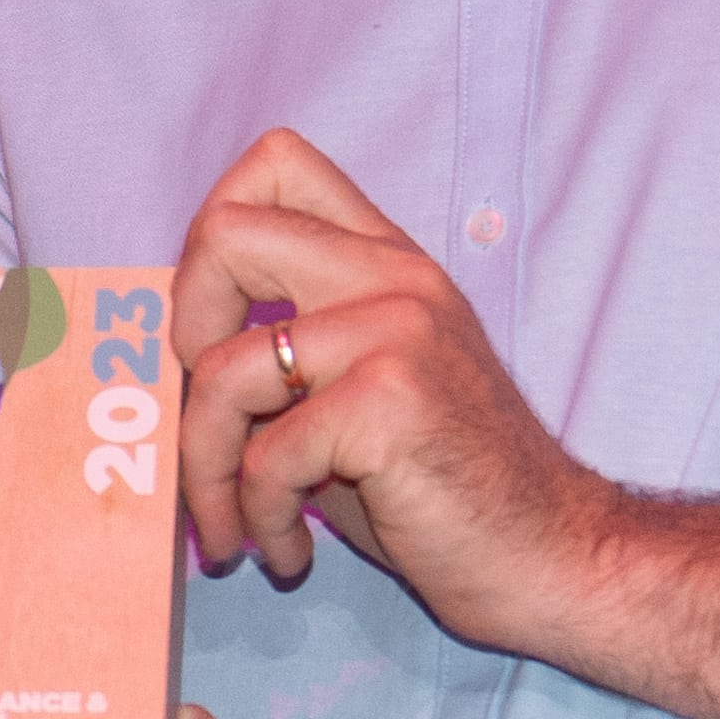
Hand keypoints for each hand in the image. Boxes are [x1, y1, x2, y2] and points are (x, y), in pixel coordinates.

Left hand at [172, 129, 616, 642]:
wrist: (549, 556)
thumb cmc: (442, 489)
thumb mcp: (362, 389)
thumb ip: (289, 349)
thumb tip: (170, 359)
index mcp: (386, 261)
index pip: (277, 162)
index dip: (209, 236)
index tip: (214, 332)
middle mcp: (394, 277)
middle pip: (223, 234)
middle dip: (181, 337)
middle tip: (210, 419)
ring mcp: (397, 330)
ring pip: (225, 370)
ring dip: (206, 471)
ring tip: (233, 528)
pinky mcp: (392, 401)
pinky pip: (266, 456)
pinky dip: (258, 518)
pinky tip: (290, 552)